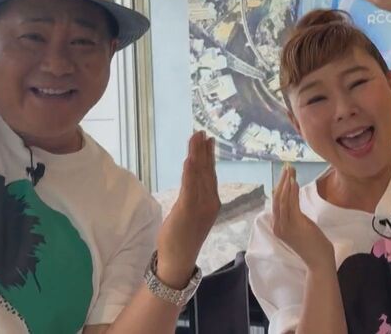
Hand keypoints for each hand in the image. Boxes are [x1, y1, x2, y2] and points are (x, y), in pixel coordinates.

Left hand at [156, 131, 219, 287]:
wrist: (179, 260)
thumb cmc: (182, 237)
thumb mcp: (192, 213)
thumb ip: (195, 196)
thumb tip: (193, 178)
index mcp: (212, 202)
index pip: (210, 174)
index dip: (209, 155)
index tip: (207, 139)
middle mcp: (210, 202)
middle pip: (206, 171)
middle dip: (203, 150)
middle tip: (200, 131)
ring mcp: (200, 207)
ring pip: (199, 176)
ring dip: (197, 155)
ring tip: (195, 137)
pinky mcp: (187, 211)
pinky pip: (189, 188)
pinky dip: (190, 173)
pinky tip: (189, 160)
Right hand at [272, 165, 334, 270]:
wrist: (319, 262)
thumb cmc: (313, 245)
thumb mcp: (301, 227)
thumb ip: (294, 215)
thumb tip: (291, 198)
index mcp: (278, 226)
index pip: (276, 203)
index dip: (279, 186)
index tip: (285, 174)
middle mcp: (278, 226)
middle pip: (277, 198)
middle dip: (281, 181)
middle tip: (287, 167)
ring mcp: (285, 226)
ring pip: (282, 199)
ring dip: (286, 182)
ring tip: (290, 170)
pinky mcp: (295, 225)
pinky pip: (291, 204)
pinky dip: (291, 191)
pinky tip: (294, 181)